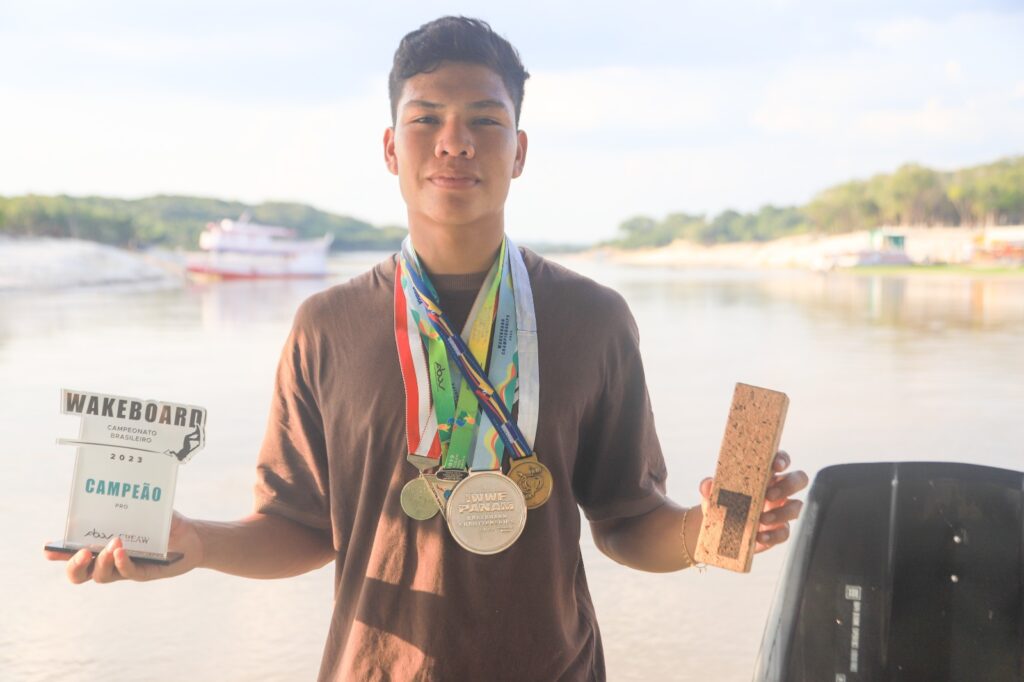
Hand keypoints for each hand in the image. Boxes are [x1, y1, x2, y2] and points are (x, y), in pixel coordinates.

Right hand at [43, 511, 202, 583]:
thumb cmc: (164, 521)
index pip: (73, 552)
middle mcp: (109, 559)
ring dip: (102, 562)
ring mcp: (125, 568)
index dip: (59, 553)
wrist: (194, 536)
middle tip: (82, 552)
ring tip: (112, 544)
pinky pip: (128, 573)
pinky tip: (122, 551)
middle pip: (79, 574)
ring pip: (101, 576)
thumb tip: (113, 490)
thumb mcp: (145, 508)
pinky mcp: (144, 573)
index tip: (47, 548)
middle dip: (73, 565)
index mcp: (102, 543)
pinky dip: (123, 562)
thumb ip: (129, 504)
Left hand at [699, 450, 807, 553]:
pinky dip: (773, 535)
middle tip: (769, 494)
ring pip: (797, 506)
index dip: (783, 459)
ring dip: (782, 512)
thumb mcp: (713, 494)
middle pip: (799, 479)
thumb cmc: (722, 502)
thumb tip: (707, 485)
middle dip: (789, 485)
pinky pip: (785, 532)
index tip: (776, 465)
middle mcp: (778, 489)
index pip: (781, 459)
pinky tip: (759, 536)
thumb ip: (708, 487)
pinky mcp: (779, 530)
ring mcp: (781, 510)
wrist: (719, 529)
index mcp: (765, 473)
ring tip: (761, 519)